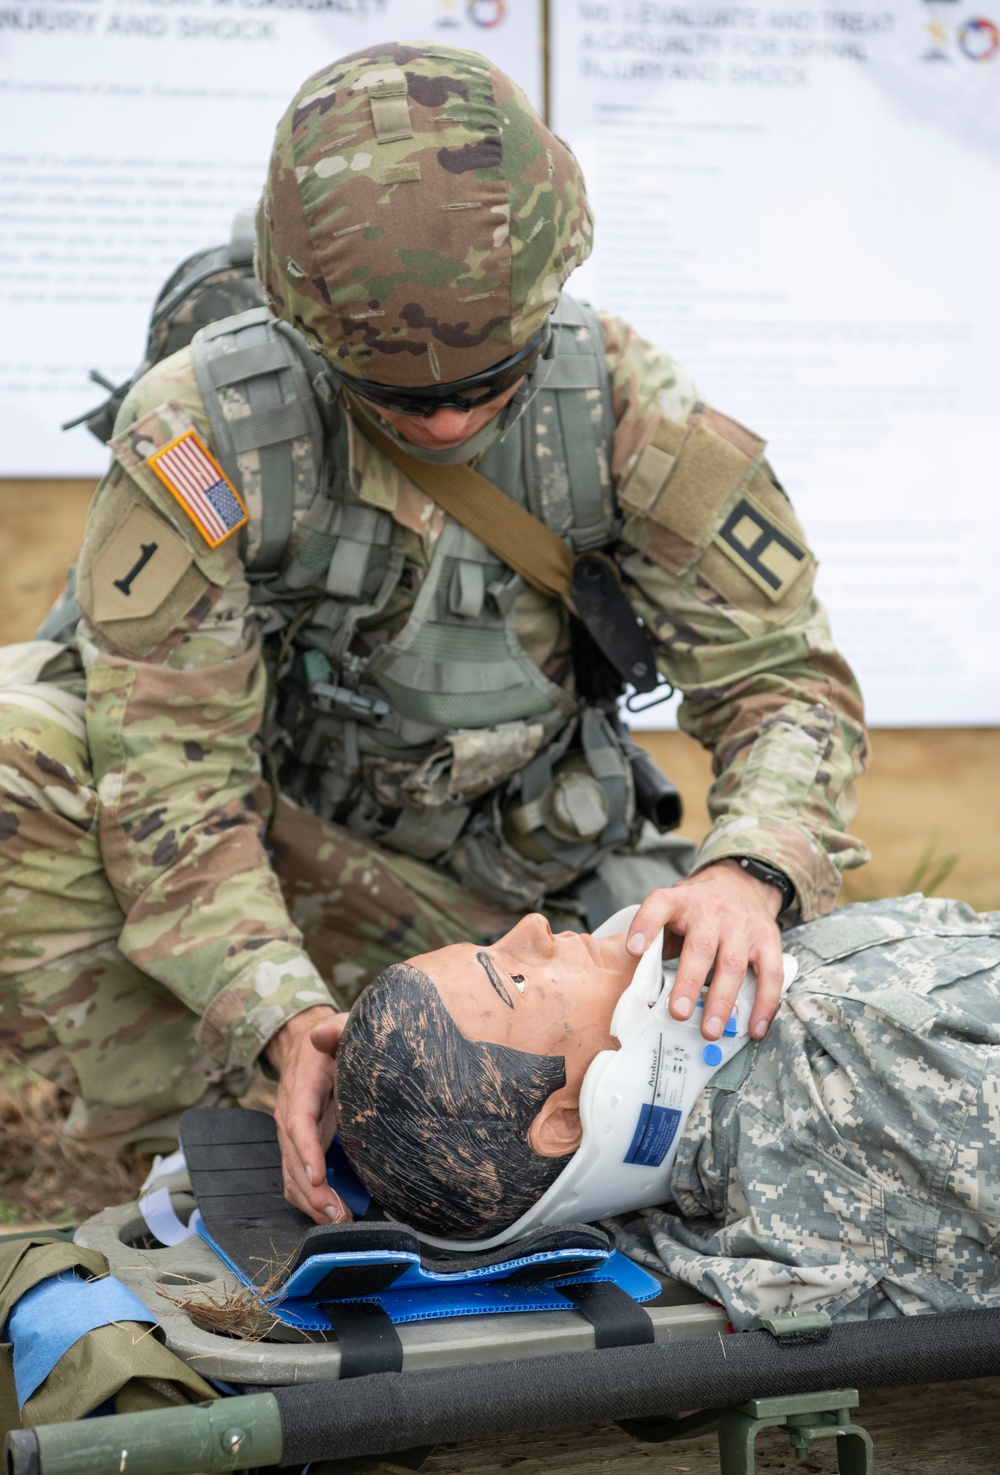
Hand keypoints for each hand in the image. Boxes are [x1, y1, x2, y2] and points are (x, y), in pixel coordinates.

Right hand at [268, 1006, 351, 1224]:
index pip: (298, 1120)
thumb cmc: (332, 1039)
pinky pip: (296, 1177)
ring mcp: (291, 1133)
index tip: (318, 1175)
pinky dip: (310, 1199)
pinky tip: (332, 1212)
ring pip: (291, 1174)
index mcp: (300, 1085)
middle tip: (339, 1214)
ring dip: (312, 1201)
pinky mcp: (298, 1145)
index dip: (306, 1149)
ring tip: (339, 1220)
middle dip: (313, 1190)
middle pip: (293, 1158)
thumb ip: (335, 1029)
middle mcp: (289, 1113)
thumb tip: (323, 1034)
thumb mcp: (339, 1027)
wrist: (306, 1042)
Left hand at [626, 859, 785, 1041]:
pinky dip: (764, 1004)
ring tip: (711, 1029)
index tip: (634, 949)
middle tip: (678, 1012)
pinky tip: (755, 1027)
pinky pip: (770, 974)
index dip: (645, 926)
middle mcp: (712, 911)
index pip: (659, 906)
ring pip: (733, 964)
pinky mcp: (768, 939)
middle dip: (689, 982)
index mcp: (681, 901)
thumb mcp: (673, 910)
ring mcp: (742, 925)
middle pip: (700, 947)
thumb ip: (658, 939)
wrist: (742, 883)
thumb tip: (640, 986)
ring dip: (722, 1000)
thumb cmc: (699, 908)